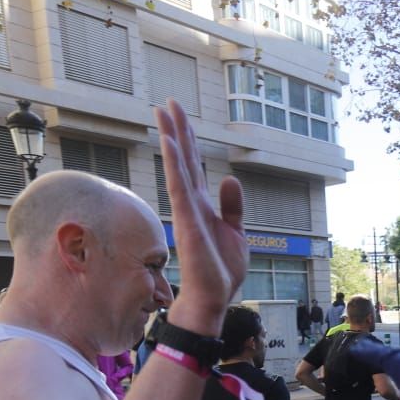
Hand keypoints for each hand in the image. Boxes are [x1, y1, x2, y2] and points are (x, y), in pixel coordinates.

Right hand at [155, 101, 244, 324]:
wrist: (214, 296)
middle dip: (176, 130)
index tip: (180, 116)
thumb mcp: (236, 231)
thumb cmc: (220, 270)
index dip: (188, 140)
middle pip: (183, 159)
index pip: (193, 165)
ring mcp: (188, 210)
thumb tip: (228, 178)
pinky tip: (169, 141)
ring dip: (171, 138)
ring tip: (163, 112)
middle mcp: (192, 203)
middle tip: (167, 103)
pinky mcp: (187, 219)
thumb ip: (232, 206)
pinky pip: (179, 185)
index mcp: (202, 205)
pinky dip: (174, 162)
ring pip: (177, 166)